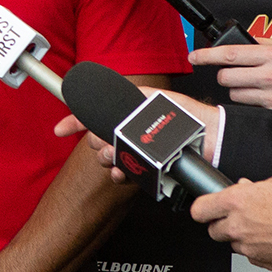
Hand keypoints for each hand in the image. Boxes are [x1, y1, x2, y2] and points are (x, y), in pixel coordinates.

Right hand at [54, 88, 221, 184]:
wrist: (211, 137)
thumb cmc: (189, 116)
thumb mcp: (157, 98)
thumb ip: (133, 96)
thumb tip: (108, 98)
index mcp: (129, 116)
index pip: (95, 119)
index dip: (75, 123)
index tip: (60, 130)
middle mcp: (130, 135)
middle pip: (96, 140)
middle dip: (94, 142)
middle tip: (104, 141)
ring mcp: (137, 153)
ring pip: (107, 158)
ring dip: (106, 158)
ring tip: (115, 156)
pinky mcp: (147, 170)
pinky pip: (125, 175)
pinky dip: (119, 174)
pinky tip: (121, 172)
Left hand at [189, 39, 271, 121]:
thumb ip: (263, 43)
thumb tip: (240, 41)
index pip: (230, 54)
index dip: (207, 55)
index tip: (195, 57)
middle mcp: (270, 74)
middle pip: (226, 76)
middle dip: (224, 73)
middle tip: (232, 70)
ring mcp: (271, 93)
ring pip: (233, 92)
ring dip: (236, 87)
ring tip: (251, 81)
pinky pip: (246, 102)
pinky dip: (247, 97)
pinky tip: (259, 92)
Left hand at [189, 172, 271, 269]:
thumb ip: (258, 185)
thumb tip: (248, 187)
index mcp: (237, 201)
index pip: (200, 210)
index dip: (203, 210)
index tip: (206, 210)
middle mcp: (238, 226)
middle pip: (213, 231)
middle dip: (222, 225)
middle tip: (238, 219)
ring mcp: (249, 247)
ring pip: (234, 245)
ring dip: (243, 238)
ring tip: (265, 229)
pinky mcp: (263, 262)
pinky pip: (253, 257)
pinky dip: (260, 251)